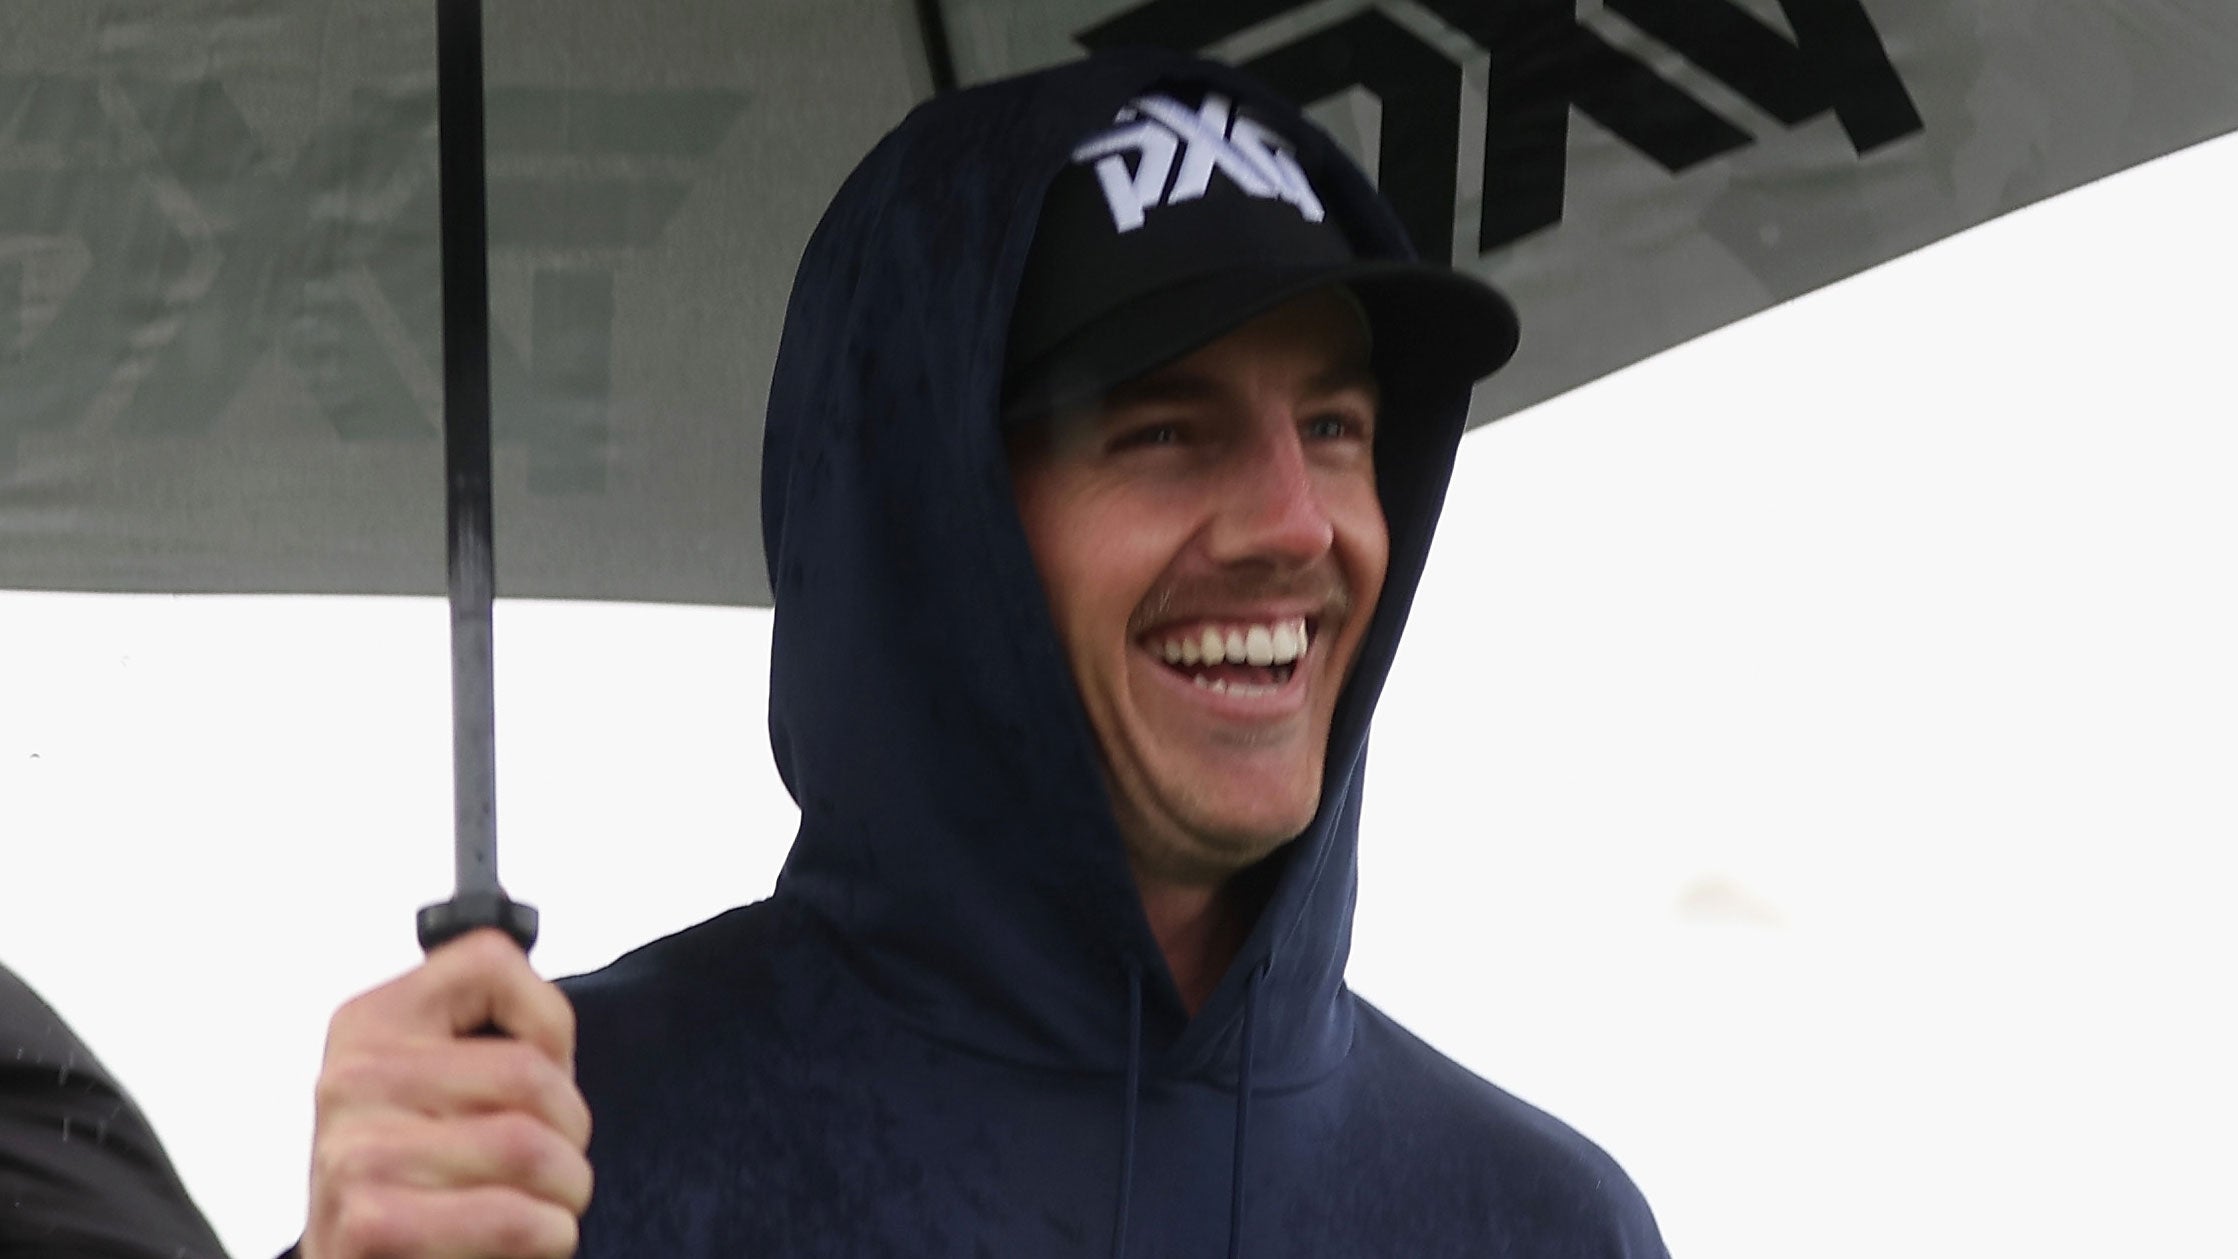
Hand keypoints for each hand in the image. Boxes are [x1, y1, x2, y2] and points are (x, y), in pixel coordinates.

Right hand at [303, 928, 591, 1258]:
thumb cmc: (428, 1178)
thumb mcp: (447, 1086)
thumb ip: (493, 1033)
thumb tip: (550, 1014)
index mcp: (372, 1022)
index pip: (490, 963)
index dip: (548, 1022)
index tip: (546, 1068)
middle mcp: (350, 1077)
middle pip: (530, 1073)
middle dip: (571, 1129)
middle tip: (556, 1162)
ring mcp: (353, 1152)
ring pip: (530, 1148)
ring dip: (566, 1189)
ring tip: (543, 1203)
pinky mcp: (370, 1225)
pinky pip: (512, 1217)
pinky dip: (548, 1235)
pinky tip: (528, 1238)